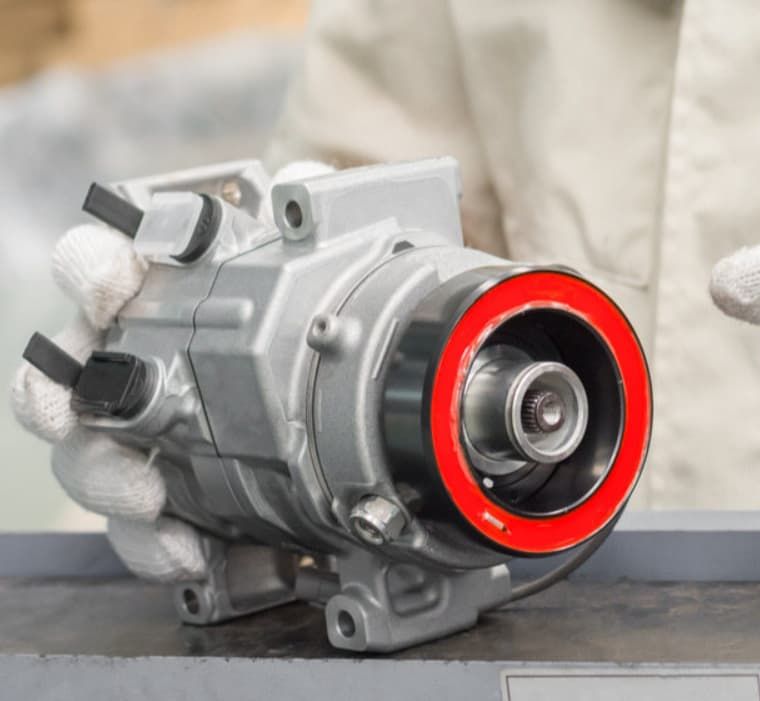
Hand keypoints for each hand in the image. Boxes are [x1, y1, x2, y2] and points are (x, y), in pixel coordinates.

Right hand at [9, 160, 334, 581]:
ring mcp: (136, 432)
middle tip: (71, 406)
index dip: (91, 267)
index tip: (108, 278)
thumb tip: (306, 185)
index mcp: (148, 292)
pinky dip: (155, 543)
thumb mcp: (311, 249)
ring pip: (85, 458)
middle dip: (52, 392)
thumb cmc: (292, 300)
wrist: (318, 371)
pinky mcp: (166, 493)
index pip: (96, 263)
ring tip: (145, 494)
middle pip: (58, 374)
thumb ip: (306, 210)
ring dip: (105, 478)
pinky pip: (139, 528)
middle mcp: (123, 360)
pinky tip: (187, 547)